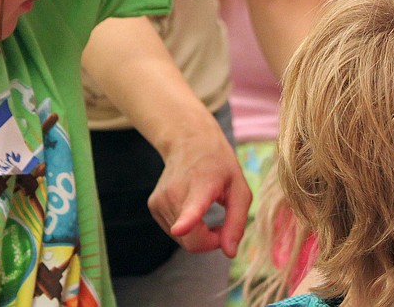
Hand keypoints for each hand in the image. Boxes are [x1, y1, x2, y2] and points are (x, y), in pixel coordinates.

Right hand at [147, 114, 250, 256]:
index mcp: (201, 186)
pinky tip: (191, 207)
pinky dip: (187, 229)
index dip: (185, 222)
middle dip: (211, 241)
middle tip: (223, 224)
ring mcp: (160, 199)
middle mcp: (175, 193)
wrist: (189, 141)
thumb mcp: (239, 188)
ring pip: (183, 240)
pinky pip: (174, 233)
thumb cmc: (219, 165)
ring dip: (199, 234)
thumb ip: (237, 222)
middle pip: (192, 240)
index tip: (179, 228)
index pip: (191, 208)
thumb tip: (229, 252)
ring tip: (206, 208)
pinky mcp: (153, 206)